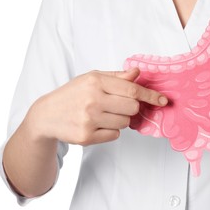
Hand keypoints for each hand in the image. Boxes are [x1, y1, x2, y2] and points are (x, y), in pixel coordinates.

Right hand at [26, 68, 167, 145]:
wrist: (46, 115)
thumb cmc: (72, 94)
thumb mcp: (91, 78)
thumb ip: (116, 77)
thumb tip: (137, 73)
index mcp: (95, 82)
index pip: (132, 89)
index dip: (150, 95)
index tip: (163, 100)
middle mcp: (93, 100)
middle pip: (133, 108)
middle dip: (130, 108)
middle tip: (117, 106)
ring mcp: (89, 120)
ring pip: (125, 123)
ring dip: (120, 119)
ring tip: (102, 114)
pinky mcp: (87, 137)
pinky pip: (115, 135)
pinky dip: (110, 130)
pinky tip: (96, 124)